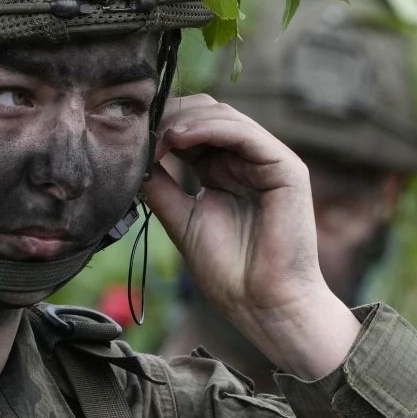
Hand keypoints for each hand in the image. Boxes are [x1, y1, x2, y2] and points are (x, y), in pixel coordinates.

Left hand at [142, 95, 357, 377]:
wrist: (262, 304)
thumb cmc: (228, 272)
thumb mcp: (181, 219)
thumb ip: (161, 186)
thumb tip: (134, 159)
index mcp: (223, 170)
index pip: (192, 129)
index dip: (161, 126)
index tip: (129, 137)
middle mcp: (246, 160)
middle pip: (206, 113)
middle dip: (170, 116)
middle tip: (140, 131)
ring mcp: (268, 162)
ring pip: (224, 116)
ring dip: (185, 120)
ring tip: (157, 137)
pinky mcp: (286, 168)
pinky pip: (246, 133)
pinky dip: (209, 128)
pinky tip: (179, 137)